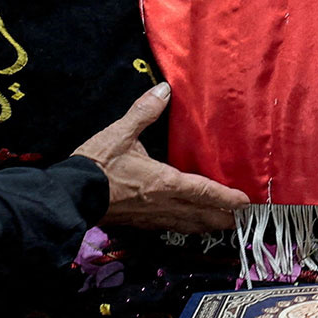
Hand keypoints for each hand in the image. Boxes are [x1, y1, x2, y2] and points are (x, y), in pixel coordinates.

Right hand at [74, 83, 249, 232]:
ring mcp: (153, 217)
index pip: (204, 191)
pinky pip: (172, 227)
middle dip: (226, 218)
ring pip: (189, 226)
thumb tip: (163, 90)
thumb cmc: (96, 166)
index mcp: (164, 182)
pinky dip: (188, 227)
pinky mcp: (141, 223)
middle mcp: (164, 204)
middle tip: (246, 219)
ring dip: (210, 226)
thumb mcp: (120, 133)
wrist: (71, 194)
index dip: (227, 198)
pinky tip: (190, 225)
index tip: (246, 203)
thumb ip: (144, 112)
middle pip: (203, 216)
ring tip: (226, 225)